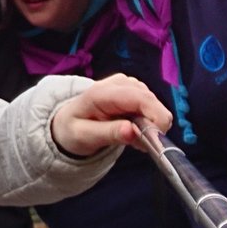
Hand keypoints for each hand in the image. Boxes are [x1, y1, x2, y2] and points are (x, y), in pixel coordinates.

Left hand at [50, 73, 171, 157]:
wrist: (69, 121)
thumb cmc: (74, 129)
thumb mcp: (85, 137)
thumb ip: (109, 134)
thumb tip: (132, 131)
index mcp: (102, 92)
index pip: (140, 98)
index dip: (156, 118)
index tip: (157, 140)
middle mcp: (118, 83)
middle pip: (152, 101)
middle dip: (153, 126)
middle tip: (140, 144)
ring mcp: (129, 84)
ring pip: (155, 105)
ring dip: (149, 125)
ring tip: (129, 137)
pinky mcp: (136, 90)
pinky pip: (152, 107)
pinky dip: (147, 122)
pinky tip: (132, 130)